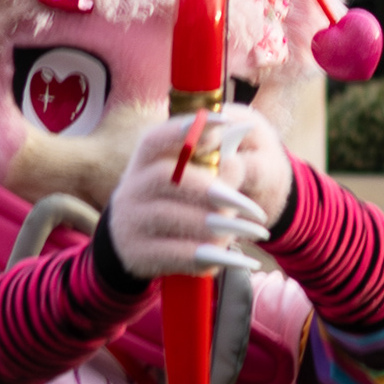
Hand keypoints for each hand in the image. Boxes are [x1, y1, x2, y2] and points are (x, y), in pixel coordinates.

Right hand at [102, 109, 295, 282]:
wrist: (131, 245)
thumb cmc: (173, 202)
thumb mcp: (188, 179)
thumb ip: (213, 164)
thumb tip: (236, 153)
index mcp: (144, 161)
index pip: (157, 138)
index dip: (187, 129)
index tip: (224, 123)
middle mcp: (131, 188)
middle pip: (165, 178)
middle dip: (212, 190)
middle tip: (253, 208)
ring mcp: (130, 222)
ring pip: (171, 217)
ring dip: (217, 226)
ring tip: (251, 232)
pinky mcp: (137, 255)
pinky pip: (176, 255)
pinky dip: (212, 257)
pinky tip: (239, 260)